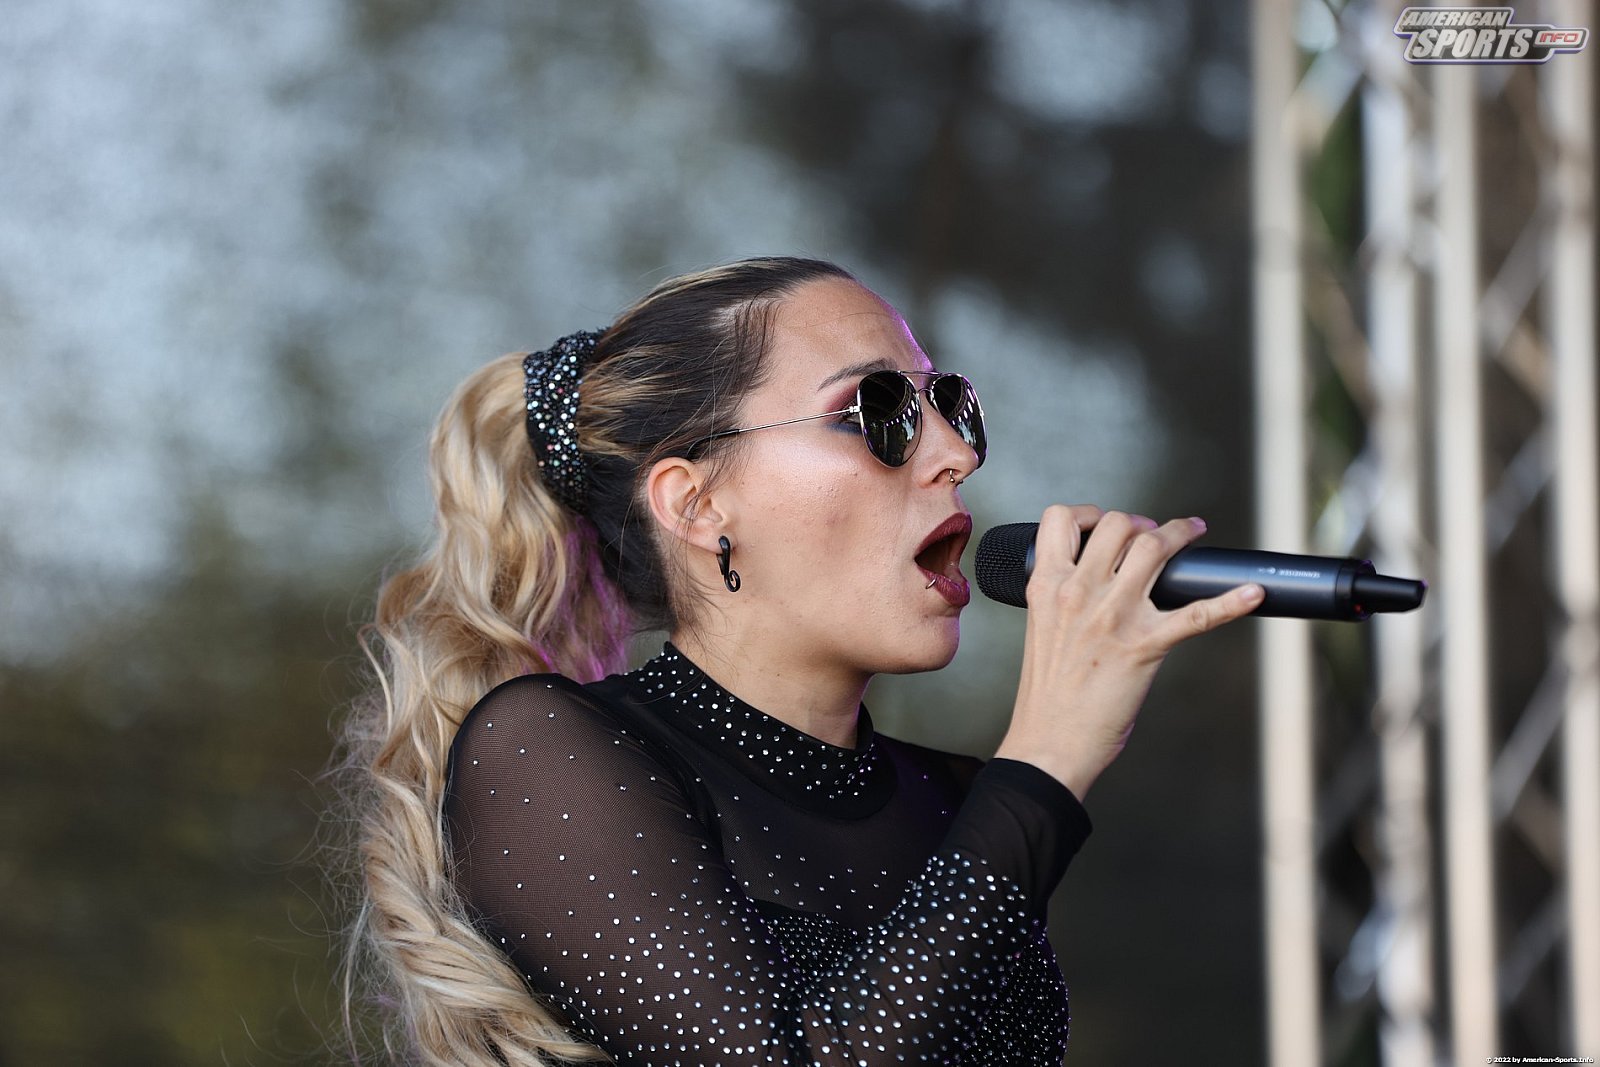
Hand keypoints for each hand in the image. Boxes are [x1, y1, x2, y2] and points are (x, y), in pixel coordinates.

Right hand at [993, 504, 1262, 799]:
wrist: (1048, 742)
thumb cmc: (1046, 695)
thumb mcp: (1042, 629)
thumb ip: (1066, 599)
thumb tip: (1102, 579)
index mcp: (1046, 587)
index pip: (1061, 519)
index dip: (1090, 514)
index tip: (1106, 525)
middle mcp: (1079, 592)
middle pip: (1120, 525)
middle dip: (1142, 524)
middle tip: (1154, 537)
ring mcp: (1114, 616)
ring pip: (1155, 548)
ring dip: (1180, 534)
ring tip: (1192, 535)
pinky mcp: (1146, 646)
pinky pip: (1199, 614)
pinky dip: (1231, 601)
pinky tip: (1252, 593)